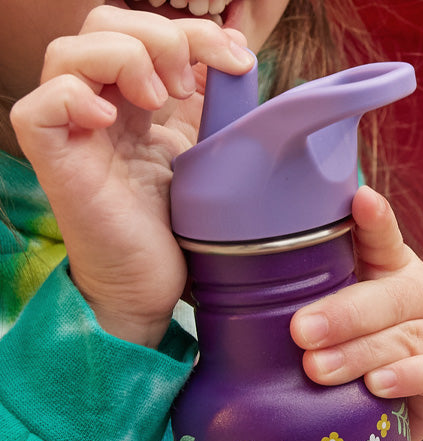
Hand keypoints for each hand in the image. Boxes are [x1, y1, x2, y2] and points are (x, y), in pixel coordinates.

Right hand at [10, 6, 253, 347]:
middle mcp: (97, 107)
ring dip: (124, 57)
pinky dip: (73, 98)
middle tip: (187, 85)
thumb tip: (230, 52)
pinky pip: (39, 107)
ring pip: (68, 52)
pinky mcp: (54, 162)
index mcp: (131, 100)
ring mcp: (72, 132)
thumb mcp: (202, 151)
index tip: (235, 59)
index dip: (191, 31)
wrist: (152, 284)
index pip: (144, 30)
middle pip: (103, 24)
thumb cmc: (172, 228)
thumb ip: (209, 102)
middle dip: (158, 36)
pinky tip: (109, 121)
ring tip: (158, 99)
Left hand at [290, 186, 422, 440]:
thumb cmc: (345, 354)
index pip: (382, 237)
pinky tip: (376, 386)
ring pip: (405, 337)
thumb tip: (212, 279)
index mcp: (389, 267)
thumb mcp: (322, 322)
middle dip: (344, 314)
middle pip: (391, 295)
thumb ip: (294, 296)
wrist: (388, 412)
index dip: (374, 221)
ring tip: (318, 369)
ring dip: (360, 353)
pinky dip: (405, 379)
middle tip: (301, 331)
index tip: (359, 201)